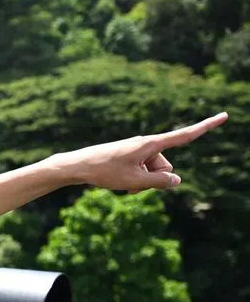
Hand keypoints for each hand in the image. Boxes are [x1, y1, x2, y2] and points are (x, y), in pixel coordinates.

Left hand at [58, 112, 227, 192]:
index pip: (184, 136)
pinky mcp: (130, 157)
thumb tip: (177, 181)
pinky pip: (142, 172)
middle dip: (154, 180)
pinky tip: (121, 186)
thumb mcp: (134, 182)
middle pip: (165, 167)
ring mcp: (138, 151)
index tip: (225, 115)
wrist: (77, 165)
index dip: (206, 127)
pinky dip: (136, 181)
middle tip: (131, 186)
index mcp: (151, 144)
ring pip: (153, 172)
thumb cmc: (104, 172)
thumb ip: (159, 183)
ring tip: (123, 185)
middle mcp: (146, 144)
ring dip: (143, 183)